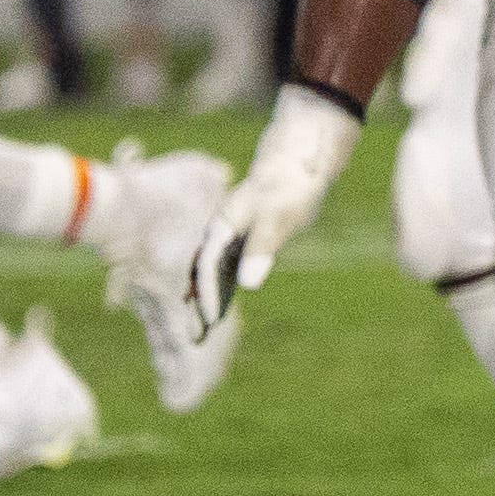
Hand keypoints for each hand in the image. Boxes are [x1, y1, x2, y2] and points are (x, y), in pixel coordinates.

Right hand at [191, 85, 361, 329]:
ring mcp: (230, 232)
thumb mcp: (279, 217)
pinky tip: (220, 302)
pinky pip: (223, 265)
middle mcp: (221, 229)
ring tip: (203, 330)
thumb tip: (248, 284)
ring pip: (210, 270)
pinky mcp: (244, 234)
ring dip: (206, 298)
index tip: (211, 321)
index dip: (207, 293)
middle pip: (201, 271)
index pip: (207, 265)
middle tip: (195, 338)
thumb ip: (261, 248)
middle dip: (197, 304)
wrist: (299, 157)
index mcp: (224, 224)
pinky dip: (219, 286)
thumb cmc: (290, 184)